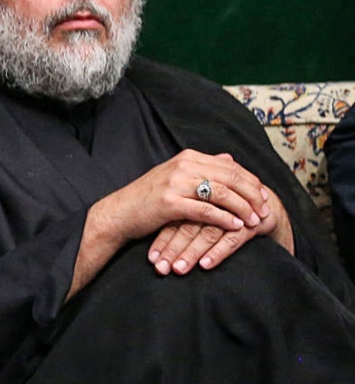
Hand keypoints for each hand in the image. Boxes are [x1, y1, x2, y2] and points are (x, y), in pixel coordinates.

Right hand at [70, 150, 285, 297]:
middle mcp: (183, 166)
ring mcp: (176, 183)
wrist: (118, 213)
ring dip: (243, 208)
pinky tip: (236, 227)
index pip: (230, 166)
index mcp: (187, 157)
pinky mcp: (170, 203)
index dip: (251, 181)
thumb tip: (229, 158)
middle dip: (252, 195)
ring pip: (222, 193)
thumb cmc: (147, 198)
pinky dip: (226, 219)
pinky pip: (207, 211)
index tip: (263, 196)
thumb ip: (203, 166)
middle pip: (230, 177)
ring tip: (255, 221)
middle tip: (265, 210)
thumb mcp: (175, 175)